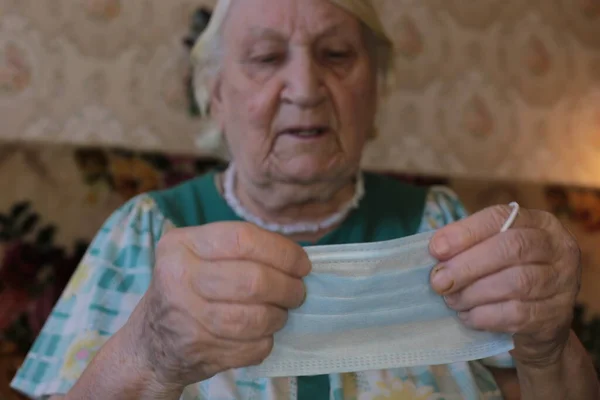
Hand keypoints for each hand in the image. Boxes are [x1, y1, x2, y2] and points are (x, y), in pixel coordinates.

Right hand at [124, 222, 309, 390]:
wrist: (150, 342)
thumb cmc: (187, 287)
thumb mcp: (197, 254)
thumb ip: (239, 248)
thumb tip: (296, 259)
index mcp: (181, 245)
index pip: (243, 239)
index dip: (282, 252)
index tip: (302, 264)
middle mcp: (178, 278)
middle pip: (254, 281)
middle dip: (288, 288)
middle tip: (297, 292)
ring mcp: (186, 319)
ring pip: (255, 318)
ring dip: (279, 316)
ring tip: (281, 312)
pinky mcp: (198, 351)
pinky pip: (252, 347)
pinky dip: (266, 341)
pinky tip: (262, 333)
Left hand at [428, 205, 581, 365]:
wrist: (539, 324)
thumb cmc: (506, 277)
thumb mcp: (491, 253)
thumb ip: (467, 246)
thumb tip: (436, 249)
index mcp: (539, 223)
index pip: (500, 218)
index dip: (465, 232)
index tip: (435, 249)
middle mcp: (558, 248)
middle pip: (511, 248)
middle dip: (467, 265)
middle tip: (438, 281)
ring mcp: (563, 283)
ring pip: (515, 283)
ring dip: (473, 293)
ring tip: (452, 300)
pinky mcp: (557, 316)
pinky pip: (517, 314)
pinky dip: (484, 316)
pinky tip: (468, 316)